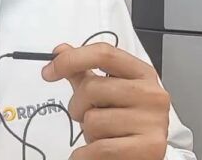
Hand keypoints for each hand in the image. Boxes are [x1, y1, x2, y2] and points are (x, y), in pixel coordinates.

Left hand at [41, 43, 169, 159]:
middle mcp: (152, 94)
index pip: (104, 54)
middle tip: (88, 117)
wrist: (145, 155)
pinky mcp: (149, 148)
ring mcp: (153, 121)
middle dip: (78, 106)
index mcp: (143, 74)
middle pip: (92, 88)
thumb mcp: (107, 94)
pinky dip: (86, 154)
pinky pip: (99, 148)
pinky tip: (96, 153)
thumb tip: (60, 51)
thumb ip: (83, 72)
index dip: (71, 59)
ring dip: (88, 133)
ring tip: (103, 136)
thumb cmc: (124, 123)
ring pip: (93, 121)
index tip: (48, 72)